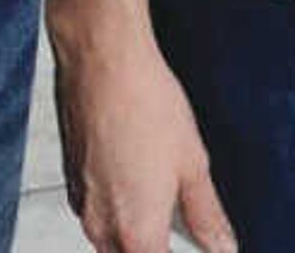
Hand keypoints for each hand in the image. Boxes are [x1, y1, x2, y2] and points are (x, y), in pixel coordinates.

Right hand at [50, 11, 235, 252]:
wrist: (102, 60)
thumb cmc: (144, 102)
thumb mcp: (193, 165)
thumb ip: (207, 216)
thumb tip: (223, 246)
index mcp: (137, 231)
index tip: (196, 249)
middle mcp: (101, 225)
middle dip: (151, 251)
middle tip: (176, 234)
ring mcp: (82, 203)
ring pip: (107, 244)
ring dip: (131, 240)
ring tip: (159, 211)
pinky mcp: (71, 181)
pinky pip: (94, 215)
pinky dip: (114, 215)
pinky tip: (134, 187)